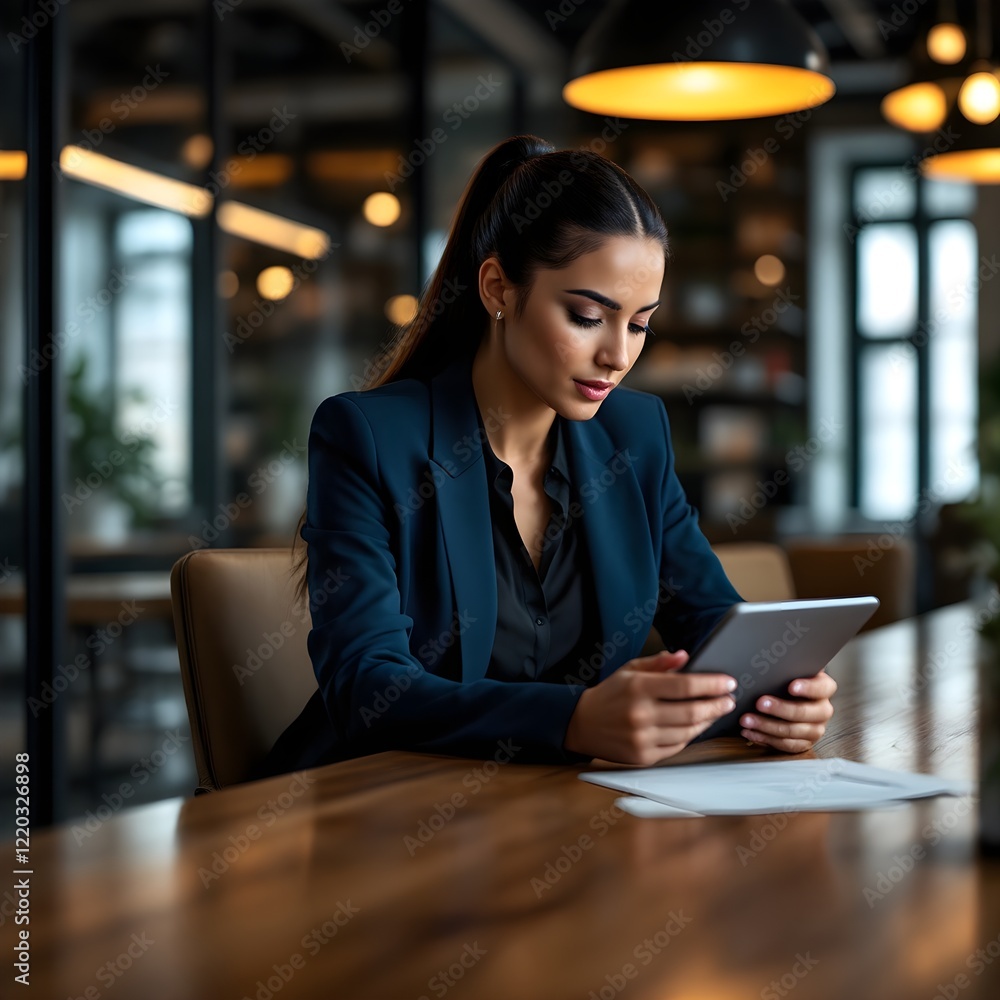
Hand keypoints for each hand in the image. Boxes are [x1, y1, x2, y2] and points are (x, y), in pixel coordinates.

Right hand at [563, 649, 737, 765]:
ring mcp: (642, 738)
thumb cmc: (610, 694)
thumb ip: (659, 663)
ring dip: (707, 721)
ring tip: (716, 712)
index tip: (728, 682)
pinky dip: (690, 735)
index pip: (685, 685)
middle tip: (729, 700)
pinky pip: (677, 746)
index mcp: (638, 688)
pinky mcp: (643, 756)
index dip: (711, 684)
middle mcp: (641, 714)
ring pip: (688, 731)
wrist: (581, 724)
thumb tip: (686, 656)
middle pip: (692, 711)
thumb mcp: (630, 670)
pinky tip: (696, 726)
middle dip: (717, 705)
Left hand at [739, 669, 836, 753]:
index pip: (823, 688)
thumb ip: (785, 669)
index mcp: (824, 689)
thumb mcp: (790, 671)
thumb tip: (765, 661)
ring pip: (793, 731)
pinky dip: (765, 739)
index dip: (808, 688)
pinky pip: (785, 745)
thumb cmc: (787, 681)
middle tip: (759, 703)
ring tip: (747, 720)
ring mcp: (815, 729)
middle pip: (805, 713)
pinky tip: (750, 732)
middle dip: (780, 709)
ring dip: (767, 726)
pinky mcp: (804, 743)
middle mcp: (823, 710)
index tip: (791, 686)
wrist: (789, 697)